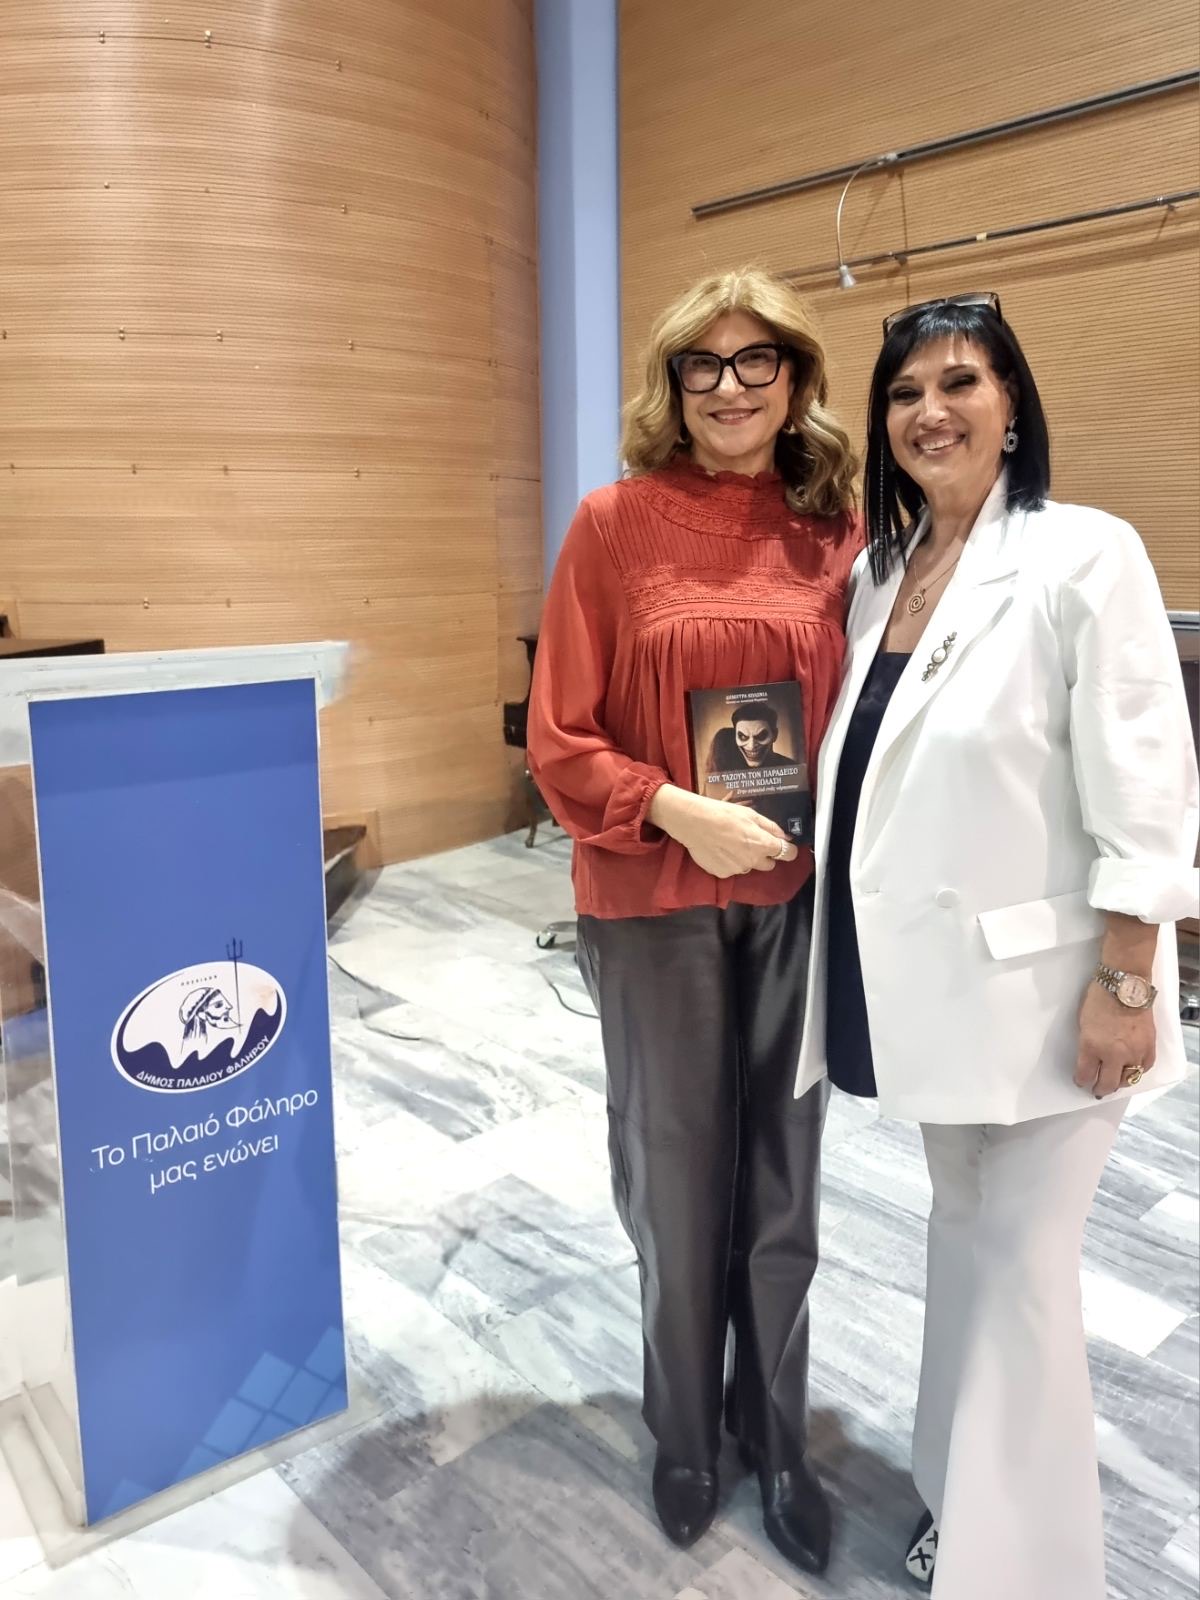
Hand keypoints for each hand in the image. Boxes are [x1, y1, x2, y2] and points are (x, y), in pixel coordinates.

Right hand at [648, 785, 797, 878]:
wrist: (694, 822)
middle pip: (769, 864)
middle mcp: (753, 860)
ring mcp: (738, 869)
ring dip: (746, 858)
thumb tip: (786, 837)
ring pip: (749, 866)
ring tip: (730, 843)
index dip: (787, 849)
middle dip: (764, 854)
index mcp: (763, 844)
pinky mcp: (723, 874)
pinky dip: (729, 862)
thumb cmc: (723, 813)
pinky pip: (732, 870)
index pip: (788, 854)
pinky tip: (720, 849)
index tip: (783, 846)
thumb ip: (771, 827)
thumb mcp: (751, 814)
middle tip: (751, 841)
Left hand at [1074, 981, 1156, 1098]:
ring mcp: (1133, 1052)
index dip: (1081, 1080)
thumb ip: (1087, 1043)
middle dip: (1100, 1089)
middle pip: (1107, 1083)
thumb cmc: (1100, 997)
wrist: (1126, 985)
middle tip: (1097, 1089)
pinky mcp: (1148, 1047)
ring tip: (1114, 1081)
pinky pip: (1144, 1068)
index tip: (1081, 1080)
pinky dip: (1137, 1070)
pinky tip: (1130, 1068)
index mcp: (1091, 1046)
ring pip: (1127, 1080)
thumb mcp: (1083, 1023)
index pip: (1085, 1075)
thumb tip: (1089, 1057)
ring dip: (1119, 1082)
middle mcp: (1113, 1054)